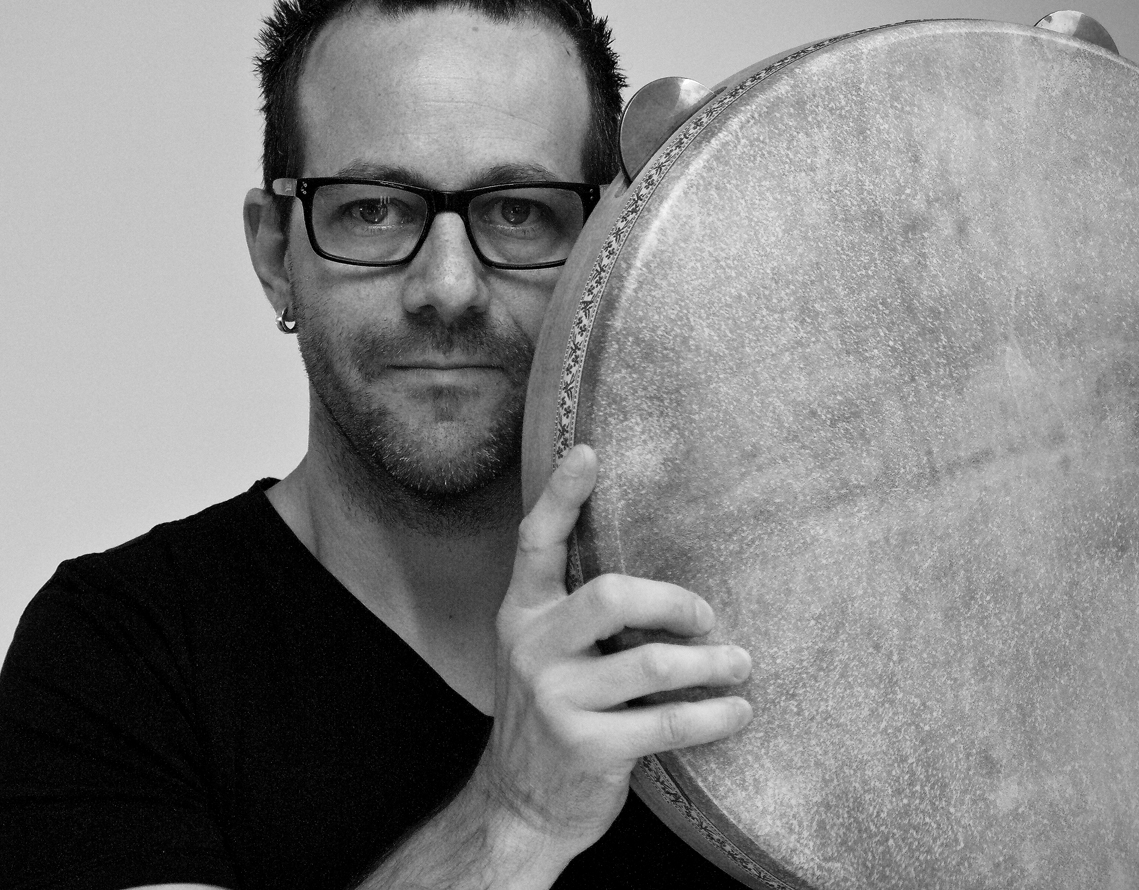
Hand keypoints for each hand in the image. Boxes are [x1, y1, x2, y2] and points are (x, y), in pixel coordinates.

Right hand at [480, 444, 751, 860]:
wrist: (520, 806)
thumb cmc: (551, 715)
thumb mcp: (542, 654)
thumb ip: (576, 613)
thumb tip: (654, 573)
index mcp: (521, 615)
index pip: (534, 543)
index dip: (559, 496)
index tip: (589, 453)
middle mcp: (531, 649)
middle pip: (609, 595)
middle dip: (673, 602)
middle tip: (707, 617)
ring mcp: (556, 700)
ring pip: (652, 664)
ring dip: (711, 664)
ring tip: (739, 664)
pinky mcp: (588, 748)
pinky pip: (669, 723)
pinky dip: (715, 716)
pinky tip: (738, 712)